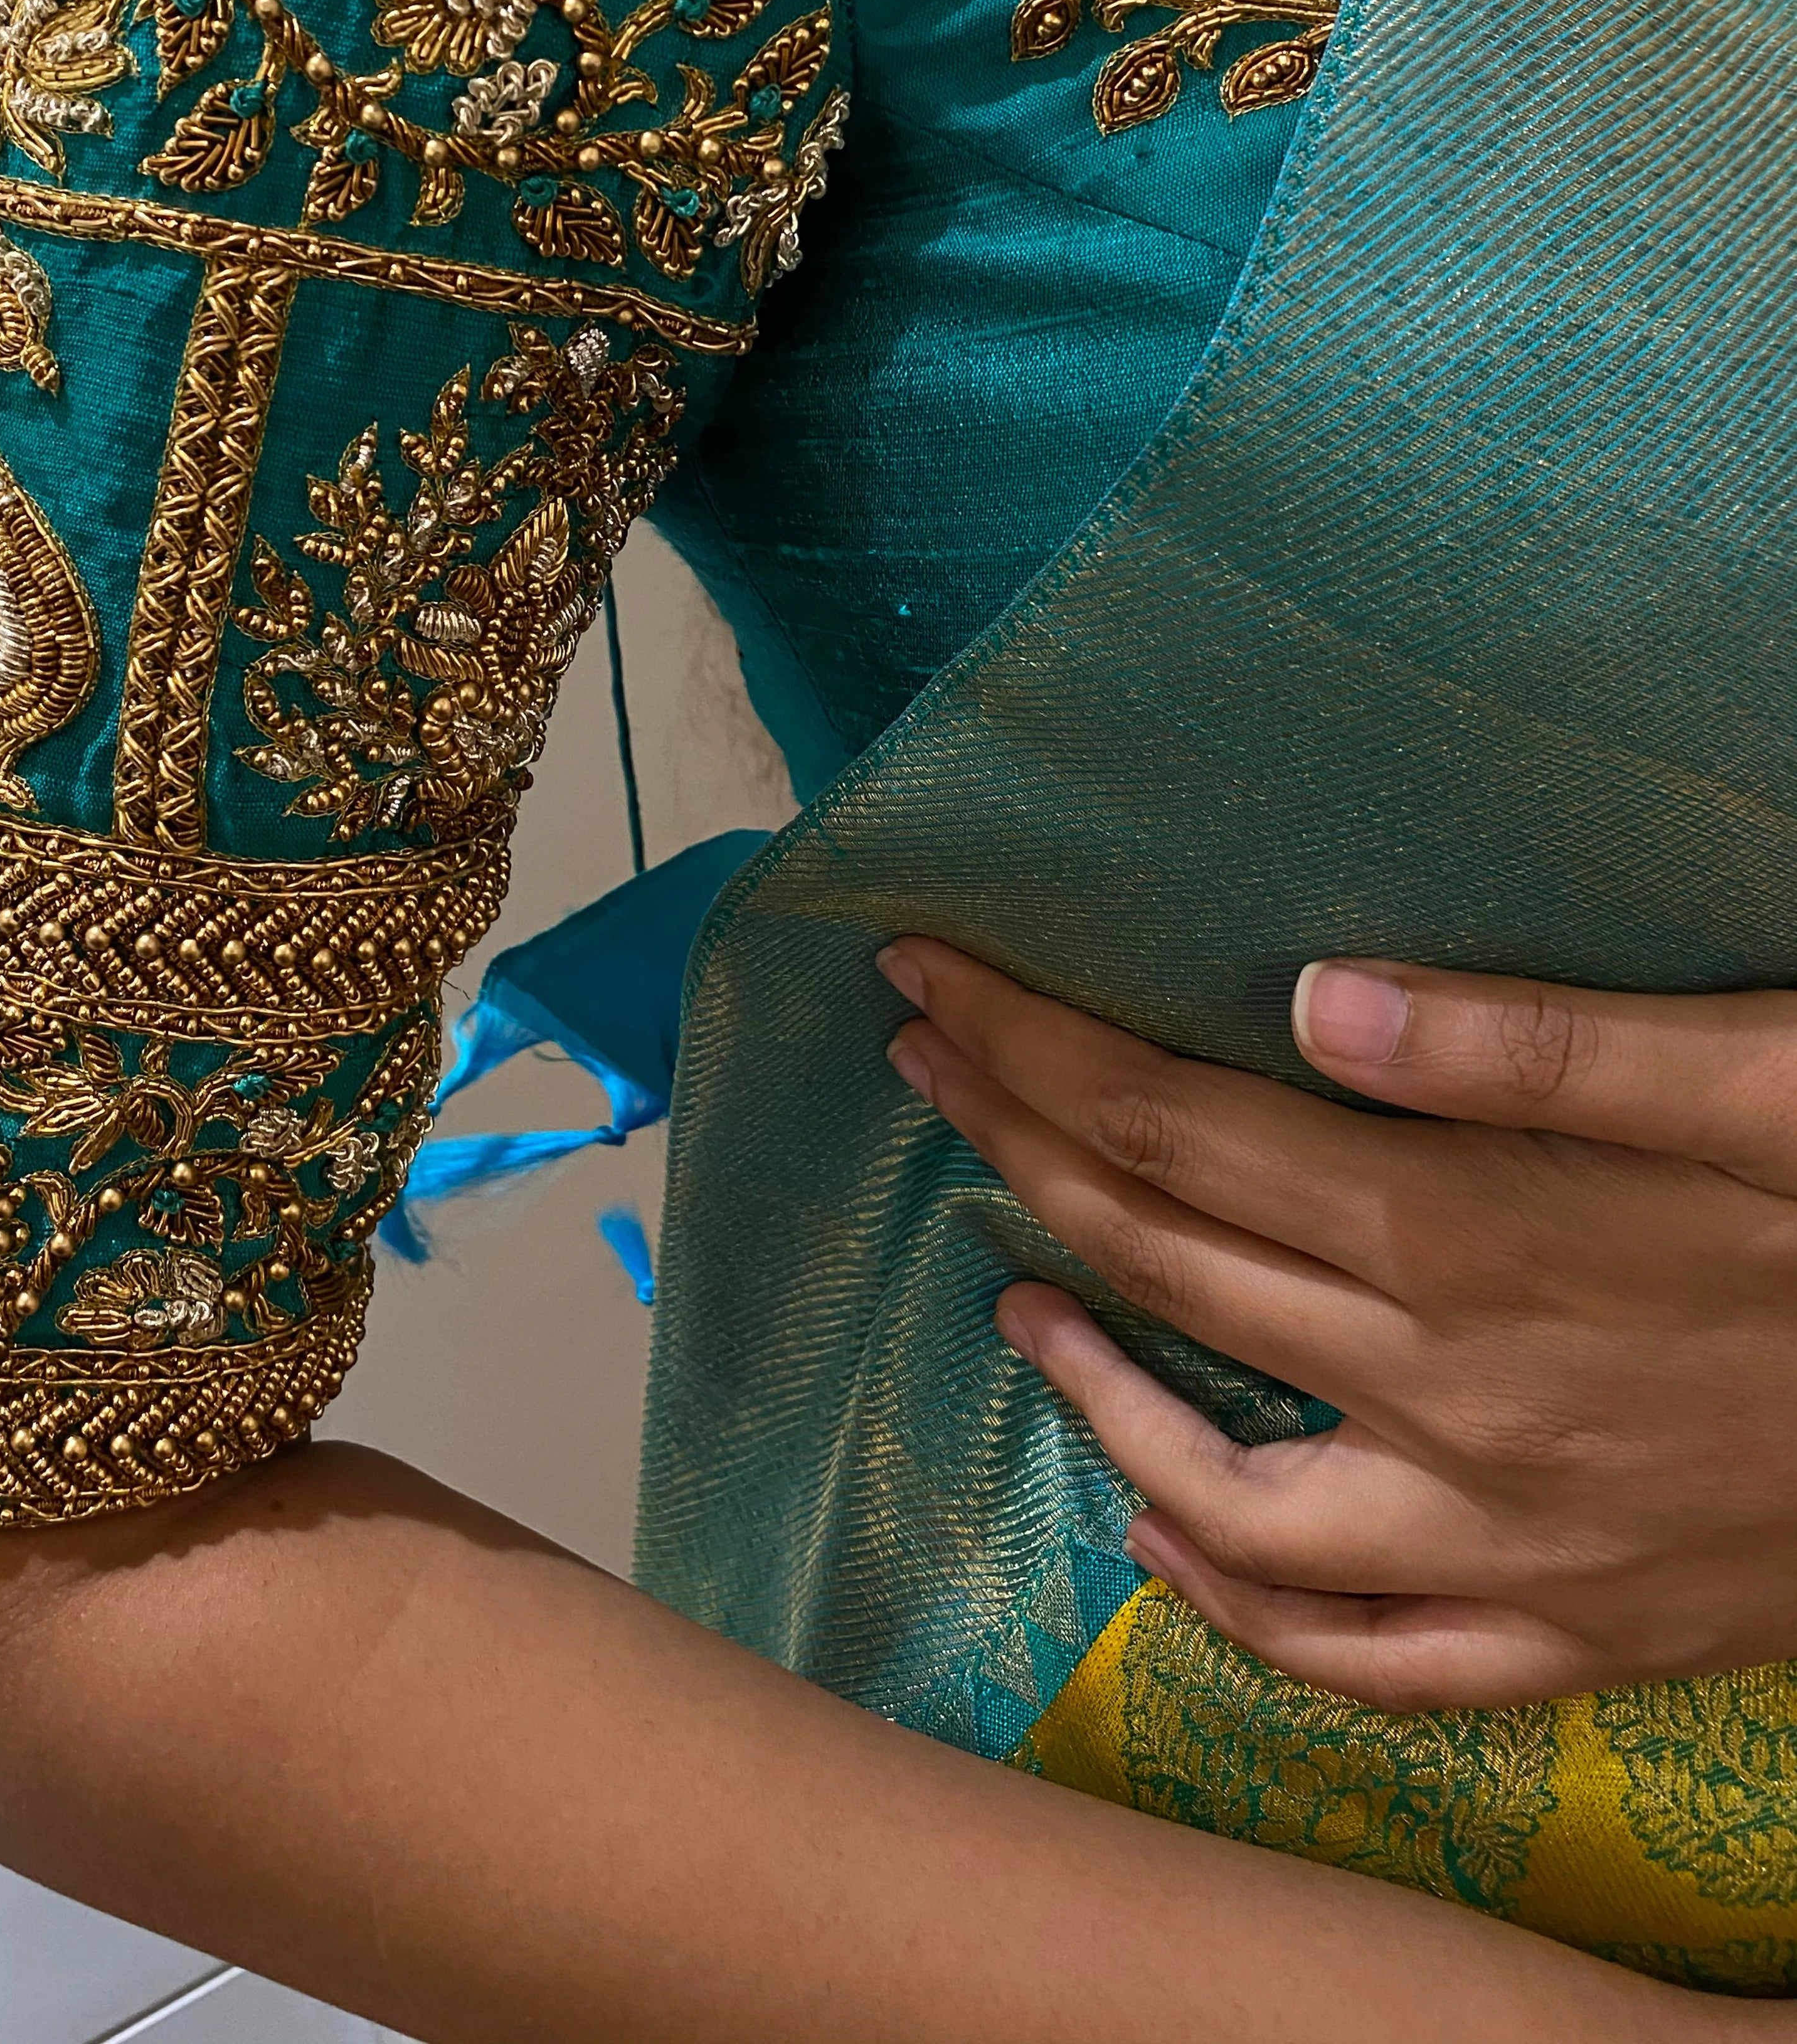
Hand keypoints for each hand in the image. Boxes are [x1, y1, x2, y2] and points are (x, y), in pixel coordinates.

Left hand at [878, 937, 1796, 1709]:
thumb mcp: (1764, 1081)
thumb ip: (1536, 1044)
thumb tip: (1313, 1000)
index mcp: (1474, 1234)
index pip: (1170, 1123)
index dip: (1030, 1044)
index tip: (925, 975)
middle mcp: (1454, 1395)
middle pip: (1160, 1256)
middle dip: (1014, 1144)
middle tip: (924, 1064)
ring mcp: (1507, 1538)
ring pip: (1221, 1487)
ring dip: (1088, 1383)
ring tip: (1006, 1297)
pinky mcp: (1578, 1633)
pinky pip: (1364, 1662)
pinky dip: (1241, 1609)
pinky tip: (1167, 1540)